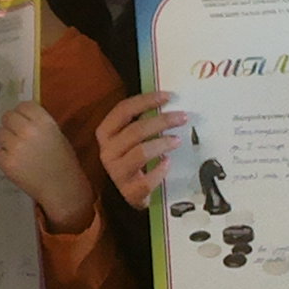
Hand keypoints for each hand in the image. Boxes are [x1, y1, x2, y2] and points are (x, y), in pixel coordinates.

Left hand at [0, 101, 94, 232]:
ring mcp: (15, 147)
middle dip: (11, 125)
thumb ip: (39, 123)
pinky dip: (3, 156)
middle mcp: (28, 131)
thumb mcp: (56, 134)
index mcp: (44, 122)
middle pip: (7, 117)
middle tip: (17, 136)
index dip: (22, 113)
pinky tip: (15, 162)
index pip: (23, 105)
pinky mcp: (6, 162)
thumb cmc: (62, 161)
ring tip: (17, 150)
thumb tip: (20, 115)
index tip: (23, 121)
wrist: (62, 188)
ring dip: (6, 140)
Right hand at [94, 90, 185, 210]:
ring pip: (141, 152)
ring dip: (162, 143)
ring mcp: (117, 172)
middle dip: (162, 121)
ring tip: (177, 140)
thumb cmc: (133, 159)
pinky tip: (168, 163)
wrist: (130, 192)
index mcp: (106, 133)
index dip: (146, 100)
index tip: (168, 96)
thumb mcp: (131, 138)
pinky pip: (147, 180)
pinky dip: (160, 170)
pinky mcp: (129, 191)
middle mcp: (107, 151)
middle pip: (136, 130)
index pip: (123, 110)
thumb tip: (167, 102)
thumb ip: (141, 121)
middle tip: (182, 117)